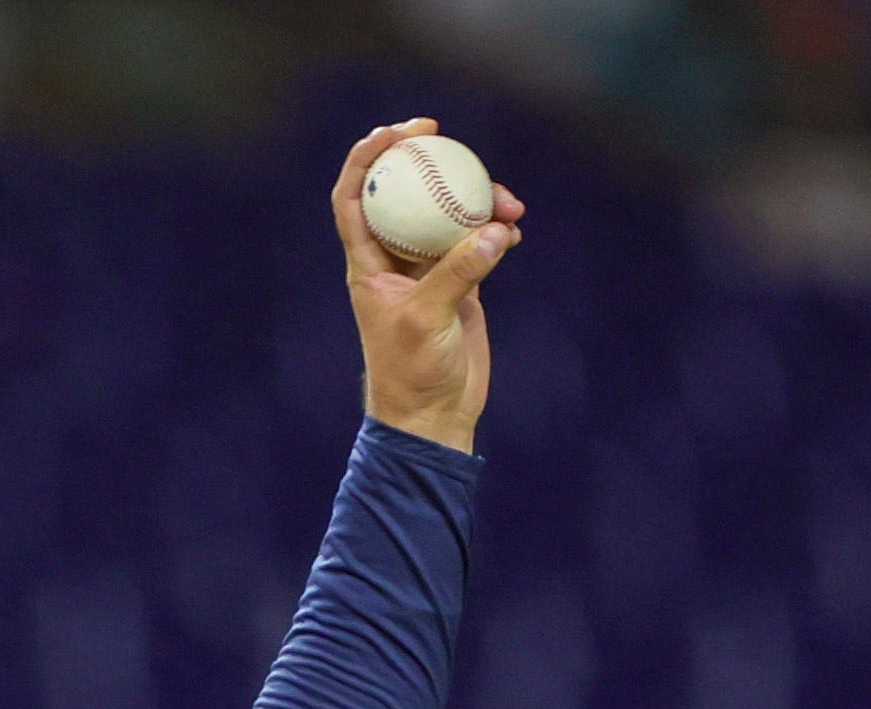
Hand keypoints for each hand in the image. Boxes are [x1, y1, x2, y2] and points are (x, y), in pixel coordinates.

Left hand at [334, 120, 520, 455]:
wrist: (433, 414)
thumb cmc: (413, 372)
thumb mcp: (428, 320)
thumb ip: (457, 273)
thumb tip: (494, 231)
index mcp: (368, 262)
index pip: (354, 196)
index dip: (369, 156)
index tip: (401, 132)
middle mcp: (394, 259)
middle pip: (403, 193)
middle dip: (424, 161)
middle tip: (447, 137)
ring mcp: (428, 269)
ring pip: (447, 214)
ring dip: (475, 199)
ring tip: (509, 202)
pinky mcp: (460, 283)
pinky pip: (478, 241)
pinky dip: (496, 229)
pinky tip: (516, 227)